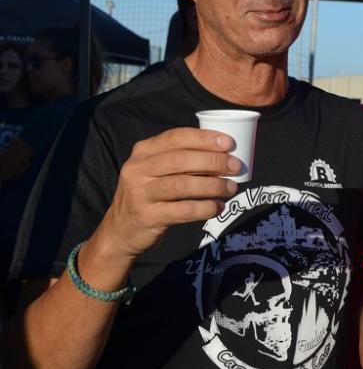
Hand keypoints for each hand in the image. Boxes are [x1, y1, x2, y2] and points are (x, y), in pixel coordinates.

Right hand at [93, 128, 240, 261]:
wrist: (121, 230)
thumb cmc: (149, 194)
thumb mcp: (155, 171)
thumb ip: (181, 160)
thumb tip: (224, 155)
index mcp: (143, 151)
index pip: (176, 137)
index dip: (204, 139)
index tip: (229, 143)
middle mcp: (137, 169)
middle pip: (181, 160)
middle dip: (213, 161)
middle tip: (236, 167)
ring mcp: (140, 193)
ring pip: (182, 185)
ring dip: (212, 185)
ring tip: (230, 188)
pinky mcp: (147, 216)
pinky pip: (183, 210)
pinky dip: (204, 208)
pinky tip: (217, 207)